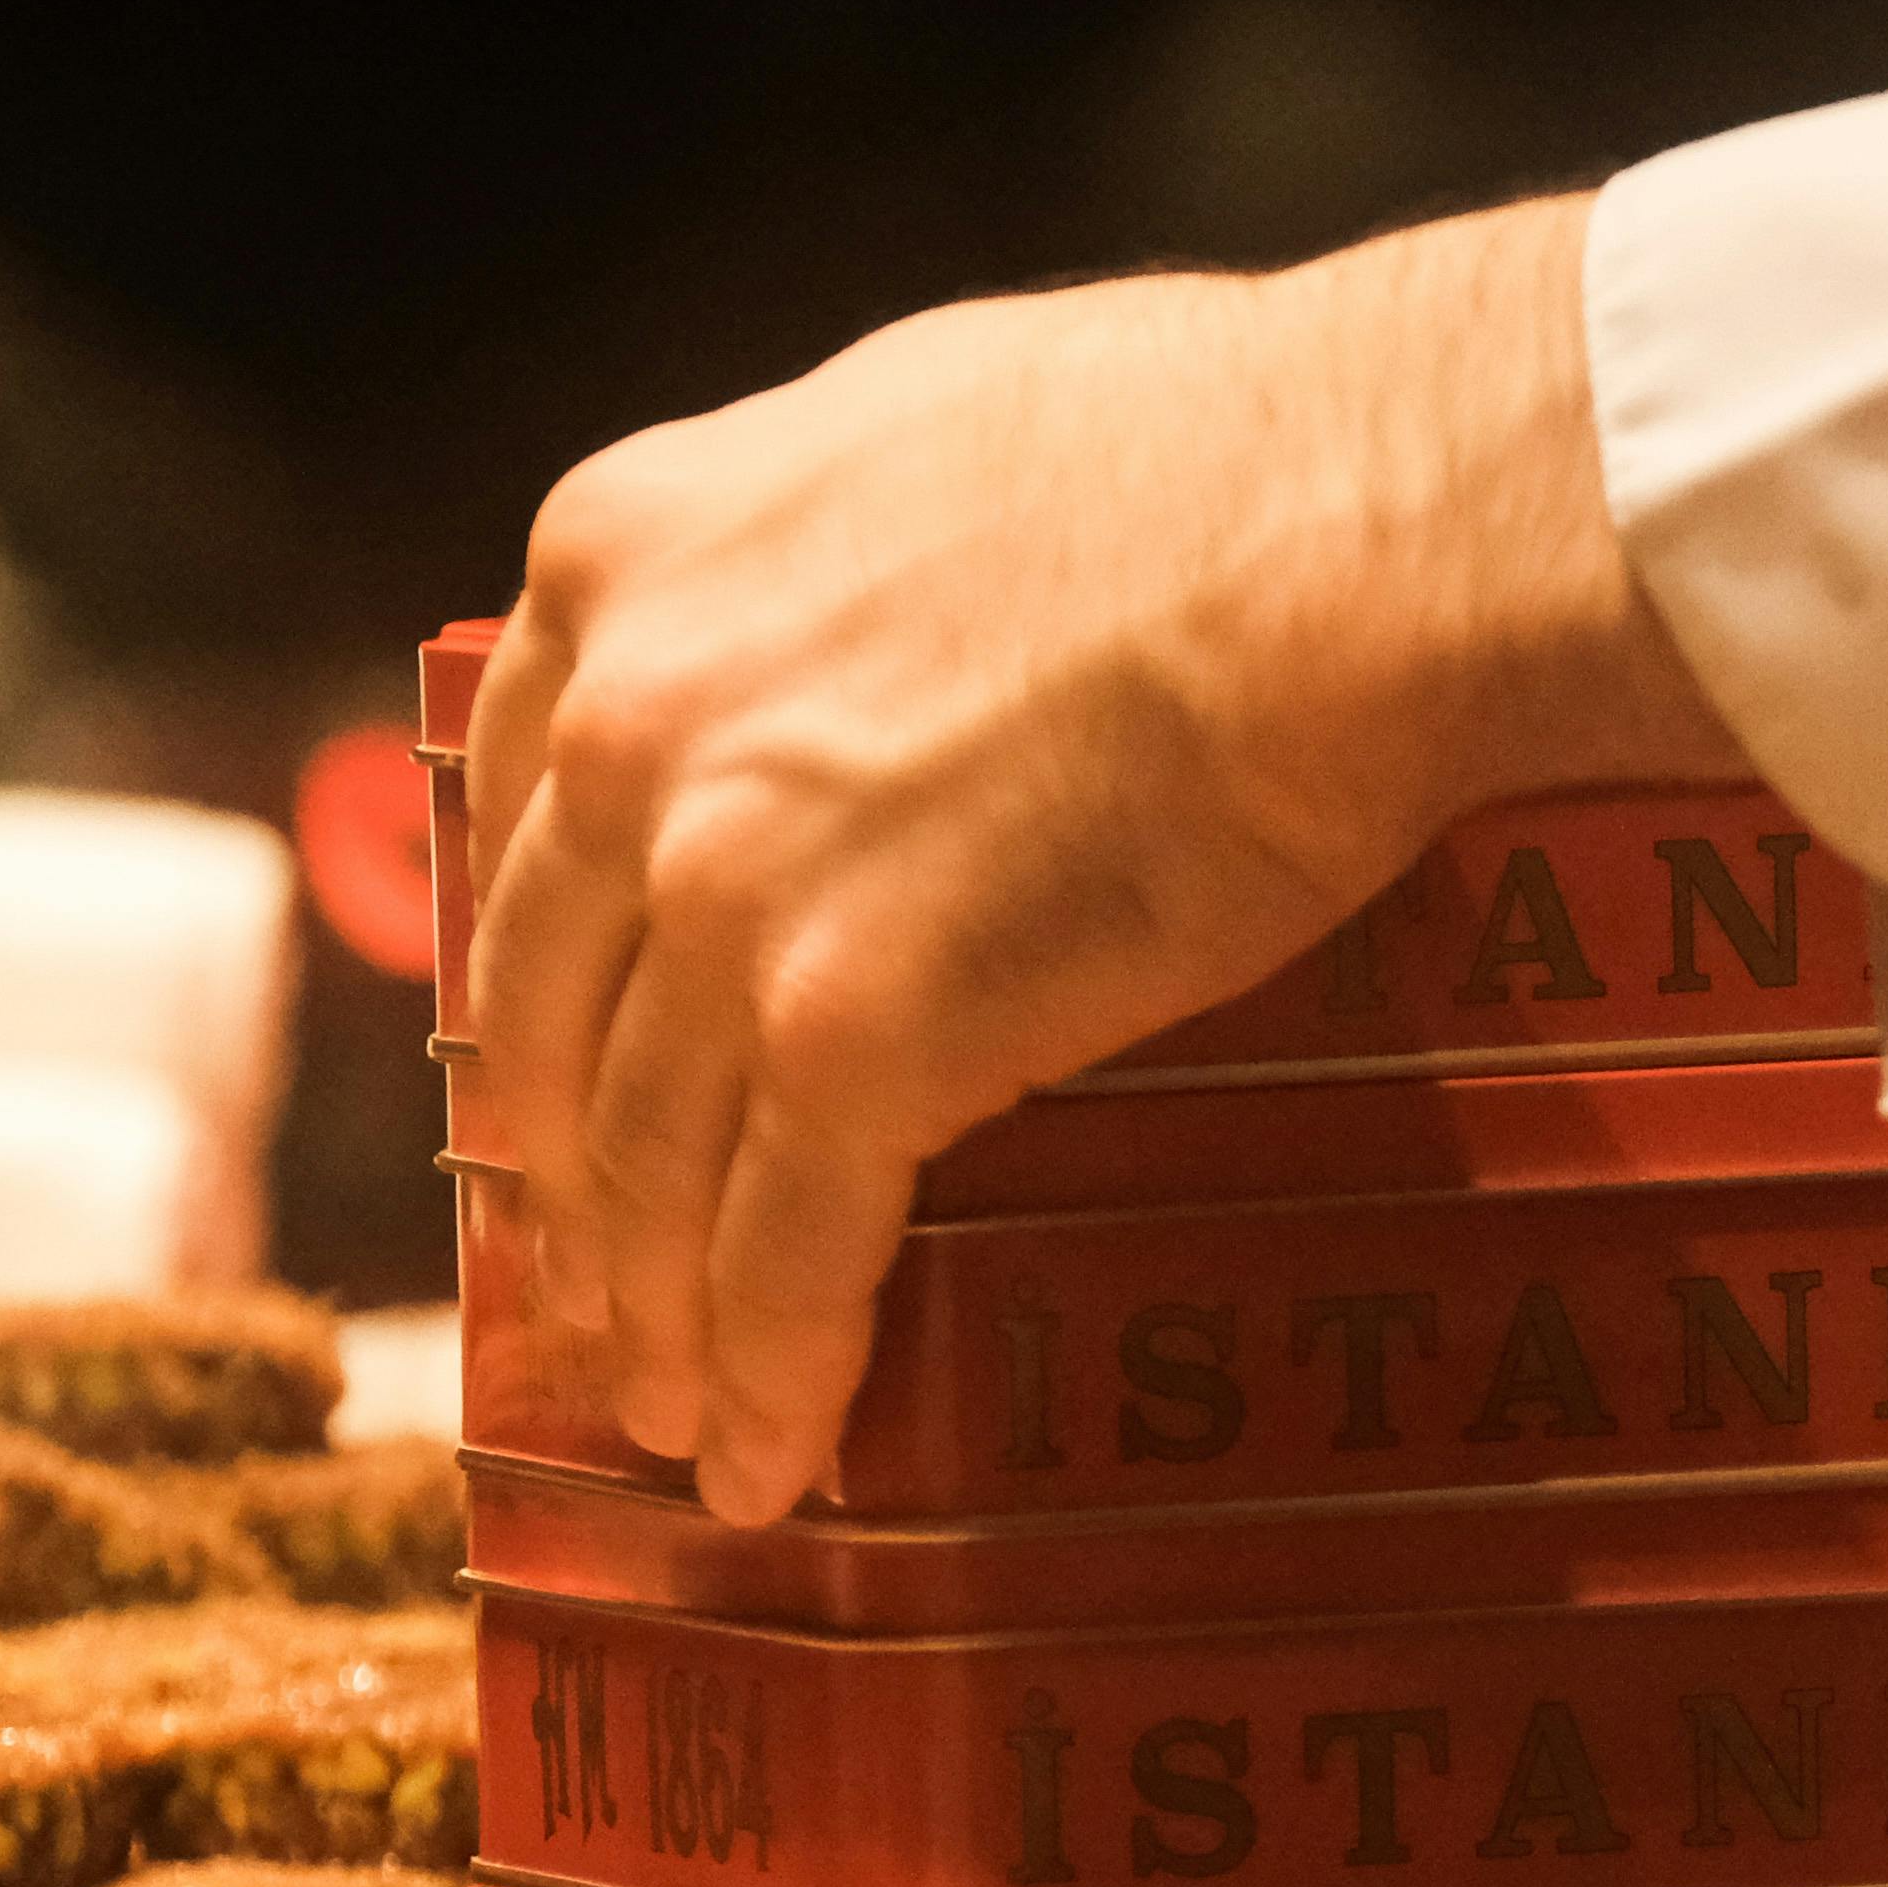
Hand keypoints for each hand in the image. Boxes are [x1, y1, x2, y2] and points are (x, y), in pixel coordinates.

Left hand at [465, 198, 1738, 1523]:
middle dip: (574, 1191)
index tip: (570, 1081)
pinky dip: (769, 1375)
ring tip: (685, 1414)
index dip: (544, 988)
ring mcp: (727, 885)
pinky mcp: (855, 1028)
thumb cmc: (1225, 449)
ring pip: (642, 1162)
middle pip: (551, 1017)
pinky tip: (773, 1456)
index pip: (523, 820)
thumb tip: (850, 626)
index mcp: (624, 558)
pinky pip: (780, 1250)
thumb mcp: (915, 430)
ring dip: (660, 1318)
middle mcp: (631, 724)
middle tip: (610, 1298)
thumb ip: (809, 558)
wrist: (1364, 517)